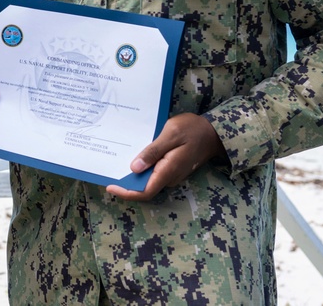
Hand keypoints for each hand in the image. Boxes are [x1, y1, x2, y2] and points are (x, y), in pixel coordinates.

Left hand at [106, 113, 226, 200]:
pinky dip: (143, 167)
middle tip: (108, 171)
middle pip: (144, 187)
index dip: (126, 192)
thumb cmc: (193, 129)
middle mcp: (170, 177)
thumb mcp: (171, 134)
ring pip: (149, 179)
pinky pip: (155, 172)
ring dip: (134, 174)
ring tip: (116, 162)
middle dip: (126, 183)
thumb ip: (153, 151)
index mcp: (168, 171)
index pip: (145, 191)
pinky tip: (134, 156)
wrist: (214, 131)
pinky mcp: (173, 168)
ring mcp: (172, 174)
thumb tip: (134, 168)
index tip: (110, 186)